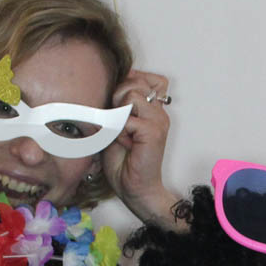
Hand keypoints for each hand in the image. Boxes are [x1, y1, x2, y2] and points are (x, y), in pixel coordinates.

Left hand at [102, 69, 181, 225]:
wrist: (135, 188)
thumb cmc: (124, 161)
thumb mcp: (115, 125)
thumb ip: (116, 106)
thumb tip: (106, 86)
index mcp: (153, 108)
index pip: (146, 77)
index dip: (128, 82)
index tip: (116, 101)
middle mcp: (159, 111)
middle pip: (135, 81)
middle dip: (117, 96)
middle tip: (116, 122)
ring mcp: (159, 120)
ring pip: (131, 95)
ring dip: (118, 113)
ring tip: (121, 133)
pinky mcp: (154, 131)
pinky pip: (127, 117)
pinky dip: (119, 131)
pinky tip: (125, 144)